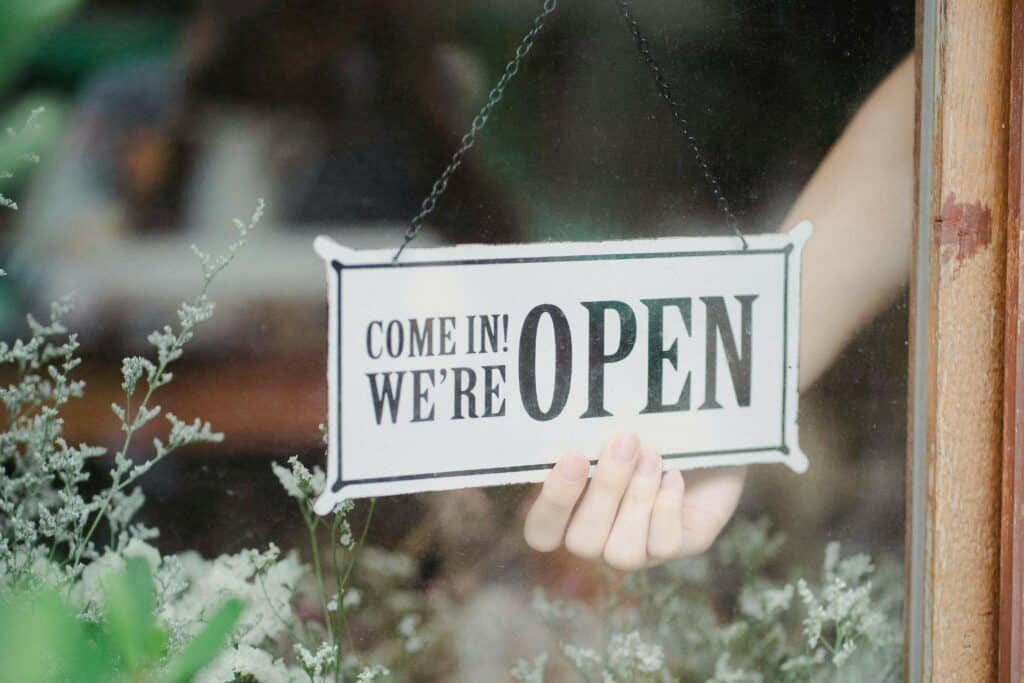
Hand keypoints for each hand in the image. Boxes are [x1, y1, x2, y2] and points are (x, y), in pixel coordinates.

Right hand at [523, 434, 744, 570]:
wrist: (700, 432)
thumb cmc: (643, 426)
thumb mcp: (611, 428)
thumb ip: (587, 437)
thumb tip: (572, 423)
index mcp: (569, 512)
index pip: (541, 532)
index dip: (553, 504)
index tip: (573, 458)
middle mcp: (597, 539)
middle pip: (582, 542)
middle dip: (605, 490)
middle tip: (625, 442)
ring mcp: (636, 549)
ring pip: (622, 553)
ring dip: (637, 500)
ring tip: (653, 456)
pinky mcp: (675, 546)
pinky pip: (663, 545)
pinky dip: (668, 506)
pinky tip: (675, 475)